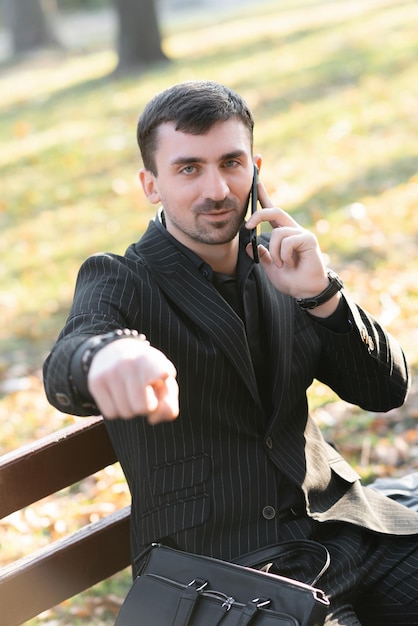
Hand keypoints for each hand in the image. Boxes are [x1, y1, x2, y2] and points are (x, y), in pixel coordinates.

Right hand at [87, 338, 178, 423]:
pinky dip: (116, 409)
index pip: (161, 371)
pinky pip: (110, 413)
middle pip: (142, 408)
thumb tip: (152, 419)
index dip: (163, 374)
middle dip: (146, 406)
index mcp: (152, 360)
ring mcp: (110, 372)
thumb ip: (168, 405)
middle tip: (144, 391)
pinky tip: (118, 393)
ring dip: (131, 408)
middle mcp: (130, 363)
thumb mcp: (165, 383)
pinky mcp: (95, 382)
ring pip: (125, 413)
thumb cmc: (148, 373)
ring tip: (131, 390)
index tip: (164, 374)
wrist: (115, 351)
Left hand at [245, 180, 339, 314]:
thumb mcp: (270, 267)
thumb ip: (261, 255)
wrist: (306, 291)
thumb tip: (247, 245)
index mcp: (283, 233)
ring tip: (281, 264)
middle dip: (258, 215)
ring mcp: (301, 233)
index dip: (264, 196)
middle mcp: (292, 229)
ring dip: (274, 252)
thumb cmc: (291, 279)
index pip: (271, 211)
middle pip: (274, 210)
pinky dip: (283, 255)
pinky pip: (288, 241)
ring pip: (278, 232)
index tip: (256, 181)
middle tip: (247, 226)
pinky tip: (289, 263)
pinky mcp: (308, 240)